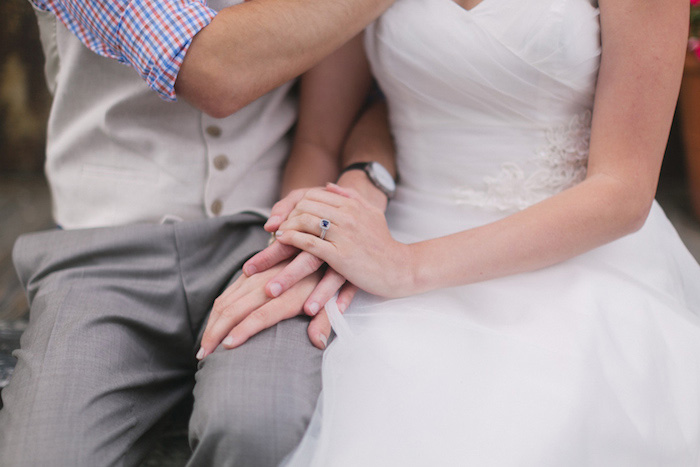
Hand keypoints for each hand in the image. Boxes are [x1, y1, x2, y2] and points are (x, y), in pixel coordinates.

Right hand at [198, 260, 331, 357]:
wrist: (316, 241)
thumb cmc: (326, 275)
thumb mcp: (331, 298)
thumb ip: (324, 321)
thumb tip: (317, 342)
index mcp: (289, 294)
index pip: (260, 315)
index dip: (242, 331)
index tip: (227, 347)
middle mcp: (268, 284)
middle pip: (235, 310)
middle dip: (216, 333)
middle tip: (204, 355)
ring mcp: (256, 277)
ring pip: (226, 301)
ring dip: (212, 324)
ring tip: (203, 347)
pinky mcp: (250, 273)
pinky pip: (228, 293)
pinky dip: (216, 312)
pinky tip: (212, 327)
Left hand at [275, 183, 413, 297]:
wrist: (399, 268)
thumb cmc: (384, 244)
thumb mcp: (372, 213)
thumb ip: (351, 196)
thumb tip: (329, 184)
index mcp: (353, 205)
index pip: (315, 194)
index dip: (297, 203)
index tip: (290, 214)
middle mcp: (347, 216)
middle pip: (306, 206)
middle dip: (289, 214)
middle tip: (280, 224)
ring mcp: (343, 235)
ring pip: (305, 221)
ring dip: (287, 226)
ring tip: (278, 233)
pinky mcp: (339, 256)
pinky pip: (308, 243)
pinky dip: (292, 240)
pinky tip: (283, 241)